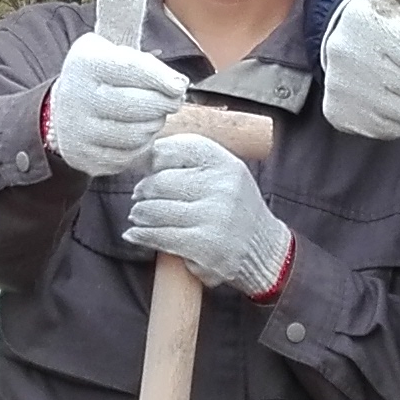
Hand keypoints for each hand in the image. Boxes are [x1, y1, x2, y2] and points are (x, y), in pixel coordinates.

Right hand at [44, 0, 186, 176]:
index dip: (163, 79)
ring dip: (152, 124)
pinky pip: (131, 155)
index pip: (136, 70)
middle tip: (163, 98)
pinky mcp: (88, 158)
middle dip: (162, 104)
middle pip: (144, 106)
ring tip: (144, 112)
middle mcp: (79, 95)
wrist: (61, 115)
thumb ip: (121, 8)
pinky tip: (130, 131)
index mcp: (87, 61)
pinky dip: (138, 145)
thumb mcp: (108, 38)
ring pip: (140, 132)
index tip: (178, 84)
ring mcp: (81, 130)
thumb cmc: (100, 71)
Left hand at [122, 128, 291, 295]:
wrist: (264, 250)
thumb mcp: (225, 175)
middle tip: (139, 196)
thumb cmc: (235, 208)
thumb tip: (144, 156)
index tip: (145, 166)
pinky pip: (159, 236)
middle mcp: (222, 188)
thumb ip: (193, 163)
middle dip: (144, 190)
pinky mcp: (204, 246)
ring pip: (155, 210)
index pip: (176, 150)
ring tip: (138, 215)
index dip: (154, 158)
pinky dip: (141, 236)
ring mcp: (213, 217)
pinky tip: (135, 235)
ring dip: (140, 214)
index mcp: (226, 164)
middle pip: (160, 182)